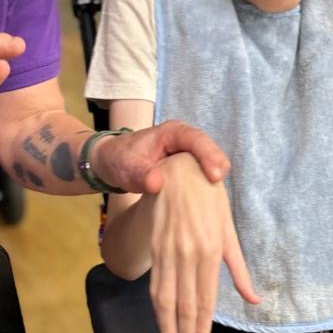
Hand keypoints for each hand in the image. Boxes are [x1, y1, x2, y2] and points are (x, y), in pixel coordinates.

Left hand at [92, 119, 230, 193]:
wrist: (112, 162)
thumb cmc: (120, 159)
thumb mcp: (126, 166)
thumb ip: (140, 174)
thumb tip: (157, 184)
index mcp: (173, 132)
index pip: (196, 139)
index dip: (209, 155)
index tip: (214, 176)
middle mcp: (185, 140)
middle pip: (209, 149)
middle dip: (218, 166)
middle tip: (219, 185)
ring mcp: (188, 154)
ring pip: (208, 162)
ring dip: (214, 177)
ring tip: (219, 196)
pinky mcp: (188, 167)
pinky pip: (202, 173)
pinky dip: (207, 184)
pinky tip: (210, 200)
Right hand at [146, 154, 257, 332]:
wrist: (179, 169)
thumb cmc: (210, 198)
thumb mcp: (230, 231)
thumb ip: (239, 269)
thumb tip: (254, 300)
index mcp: (211, 252)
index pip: (205, 298)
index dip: (201, 325)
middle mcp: (189, 255)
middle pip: (184, 303)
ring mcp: (169, 251)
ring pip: (165, 298)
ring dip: (168, 326)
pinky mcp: (155, 246)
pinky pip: (155, 282)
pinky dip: (156, 306)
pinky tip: (160, 320)